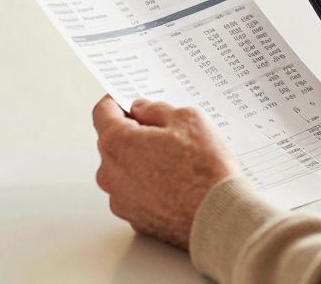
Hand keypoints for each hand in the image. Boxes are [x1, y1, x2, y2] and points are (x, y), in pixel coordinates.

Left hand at [91, 95, 241, 248]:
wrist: (218, 216)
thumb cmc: (204, 170)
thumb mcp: (187, 119)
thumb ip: (156, 110)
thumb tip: (142, 110)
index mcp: (118, 144)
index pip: (102, 113)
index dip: (116, 102)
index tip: (126, 101)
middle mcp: (111, 174)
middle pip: (112, 143)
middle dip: (132, 133)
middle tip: (163, 131)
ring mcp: (121, 200)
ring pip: (122, 170)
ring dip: (140, 160)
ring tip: (175, 161)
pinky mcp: (135, 219)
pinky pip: (134, 193)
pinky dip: (148, 185)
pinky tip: (174, 183)